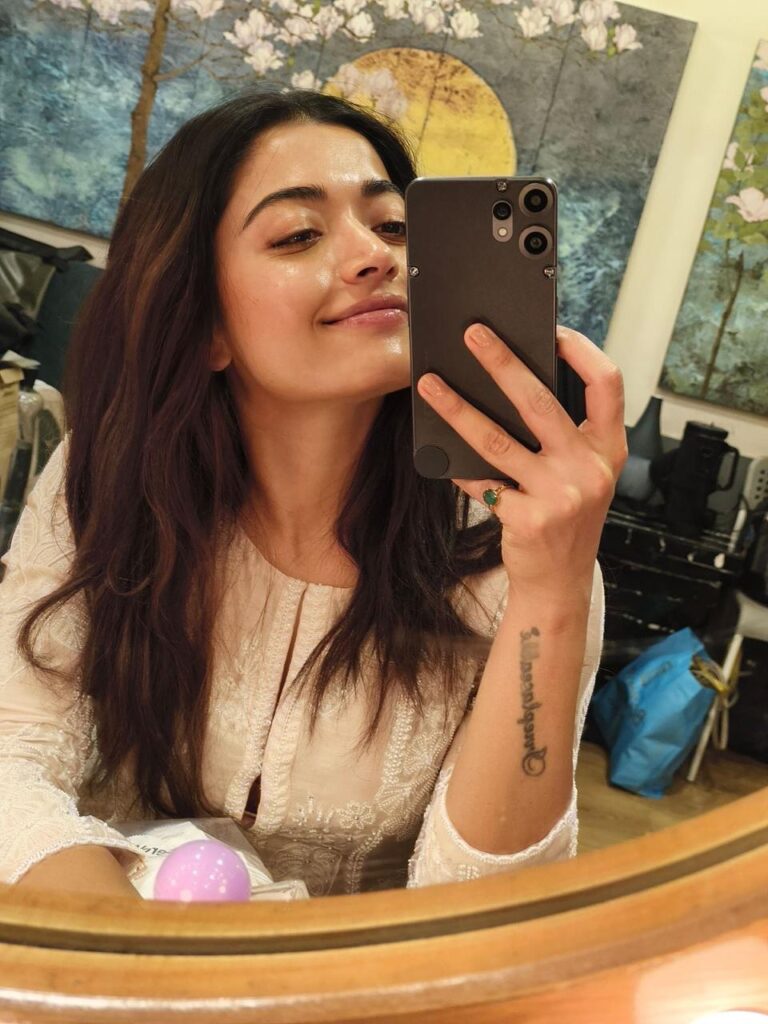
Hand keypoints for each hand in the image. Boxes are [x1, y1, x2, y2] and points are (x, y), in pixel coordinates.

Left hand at [416, 324, 627, 597]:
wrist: (558, 582)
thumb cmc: (566, 518)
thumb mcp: (582, 474)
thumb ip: (565, 436)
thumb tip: (514, 384)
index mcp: (609, 449)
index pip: (608, 384)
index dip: (583, 350)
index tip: (553, 329)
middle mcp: (590, 468)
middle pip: (540, 401)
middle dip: (502, 362)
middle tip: (472, 335)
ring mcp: (560, 495)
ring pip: (498, 439)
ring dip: (458, 408)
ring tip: (430, 385)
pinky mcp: (528, 519)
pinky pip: (481, 482)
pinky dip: (459, 468)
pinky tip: (441, 455)